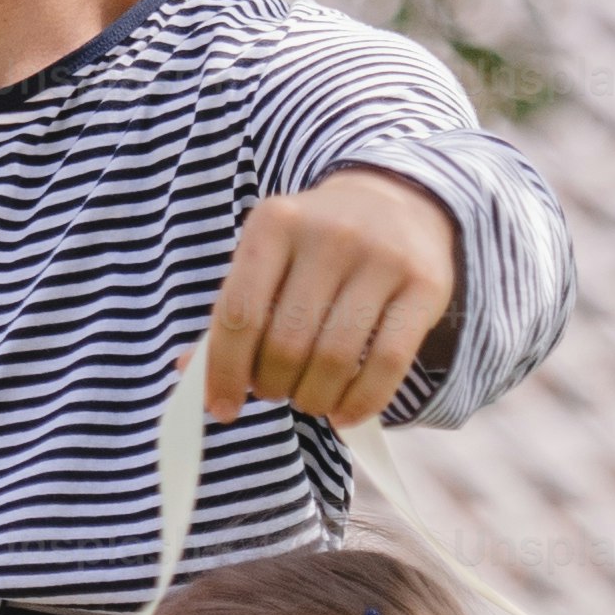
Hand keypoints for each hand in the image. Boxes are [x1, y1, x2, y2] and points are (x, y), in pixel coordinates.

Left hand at [201, 165, 460, 424]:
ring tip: (309, 400)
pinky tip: (344, 412)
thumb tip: (189, 374)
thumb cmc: (315, 248)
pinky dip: (360, 402)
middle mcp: (329, 234)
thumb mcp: (267, 260)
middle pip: (286, 342)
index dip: (224, 371)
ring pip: (335, 359)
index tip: (222, 409)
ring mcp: (382, 257)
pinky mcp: (425, 285)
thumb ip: (232, 315)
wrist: (397, 202)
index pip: (238, 313)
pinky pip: (388, 364)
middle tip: (275, 391)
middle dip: (273, 385)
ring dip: (313, 398)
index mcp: (274, 224)